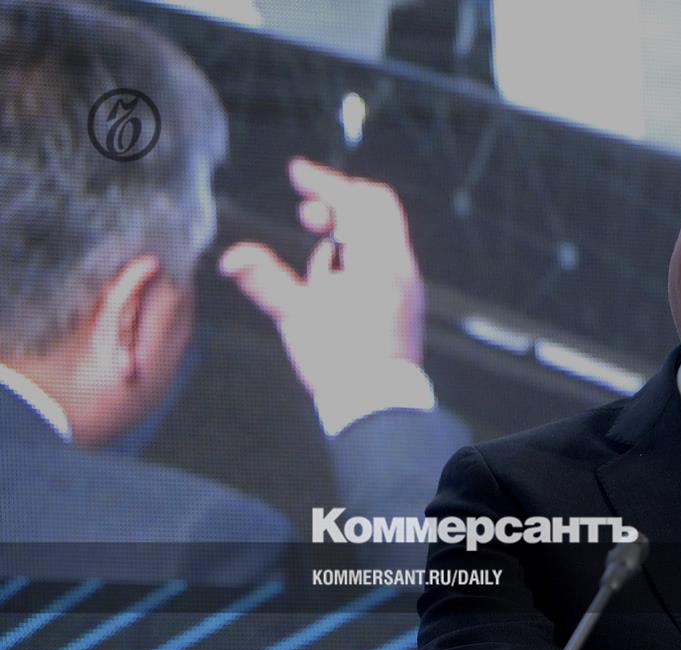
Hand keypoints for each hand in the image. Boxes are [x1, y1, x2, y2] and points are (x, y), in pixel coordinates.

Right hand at [219, 157, 424, 402]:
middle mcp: (401, 264)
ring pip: (381, 233)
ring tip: (317, 266)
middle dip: (338, 202)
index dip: (323, 182)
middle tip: (307, 216)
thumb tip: (231, 257)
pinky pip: (384, 258)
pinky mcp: (406, 301)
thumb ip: (264, 279)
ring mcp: (408, 283)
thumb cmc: (340, 360)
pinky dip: (357, 254)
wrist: (379, 404)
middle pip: (376, 207)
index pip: (357, 200)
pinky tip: (332, 282)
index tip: (297, 172)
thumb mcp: (296, 316)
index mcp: (380, 258)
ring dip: (346, 233)